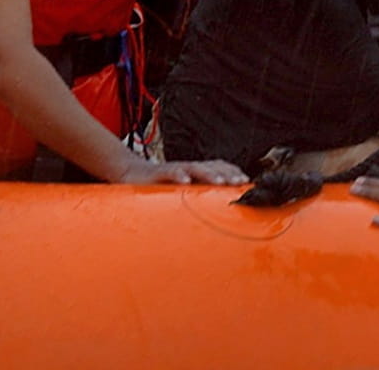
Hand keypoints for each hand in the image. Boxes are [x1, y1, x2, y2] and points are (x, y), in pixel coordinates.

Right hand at [116, 157, 248, 184]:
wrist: (131, 172)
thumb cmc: (160, 185)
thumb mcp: (182, 191)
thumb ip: (198, 196)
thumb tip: (217, 211)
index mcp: (196, 171)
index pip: (219, 167)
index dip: (233, 172)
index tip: (247, 182)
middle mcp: (188, 168)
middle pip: (212, 167)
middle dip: (227, 174)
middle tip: (240, 183)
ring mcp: (174, 169)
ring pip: (195, 168)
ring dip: (209, 174)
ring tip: (221, 182)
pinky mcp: (158, 173)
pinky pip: (170, 172)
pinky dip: (178, 175)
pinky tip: (186, 181)